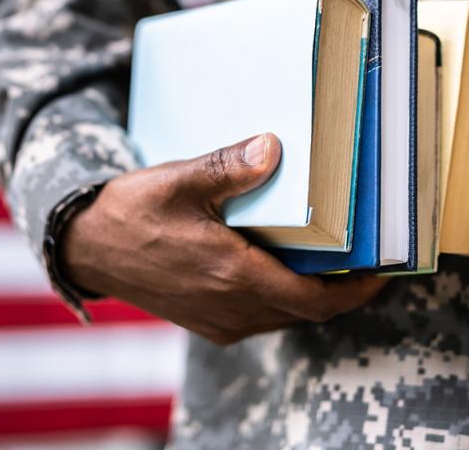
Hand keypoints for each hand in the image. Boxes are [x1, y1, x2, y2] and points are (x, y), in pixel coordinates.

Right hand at [61, 133, 387, 344]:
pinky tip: (282, 266)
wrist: (84, 247)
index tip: (384, 270)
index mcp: (233, 275)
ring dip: (311, 294)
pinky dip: (282, 297)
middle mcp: (231, 307)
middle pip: (306, 311)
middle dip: (341, 290)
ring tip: (330, 259)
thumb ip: (229, 167)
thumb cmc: (129, 213)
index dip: (357, 291)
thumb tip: (273, 147)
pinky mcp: (205, 320)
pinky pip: (259, 316)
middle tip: (365, 257)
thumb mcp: (179, 180)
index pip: (316, 300)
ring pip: (284, 316)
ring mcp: (217, 319)